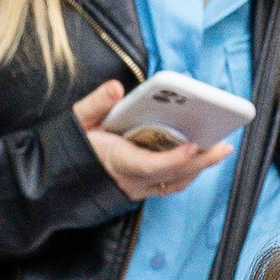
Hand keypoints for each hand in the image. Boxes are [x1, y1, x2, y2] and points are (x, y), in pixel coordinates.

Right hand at [76, 79, 235, 201]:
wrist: (55, 178)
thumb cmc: (69, 146)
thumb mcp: (76, 121)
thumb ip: (95, 104)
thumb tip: (114, 88)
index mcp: (114, 162)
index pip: (149, 166)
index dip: (173, 159)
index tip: (192, 145)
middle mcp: (128, 181)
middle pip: (171, 176)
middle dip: (199, 161)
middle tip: (224, 145)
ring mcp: (135, 189)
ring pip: (173, 183)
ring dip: (198, 168)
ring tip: (219, 150)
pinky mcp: (139, 191)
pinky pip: (168, 185)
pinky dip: (186, 172)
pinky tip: (199, 158)